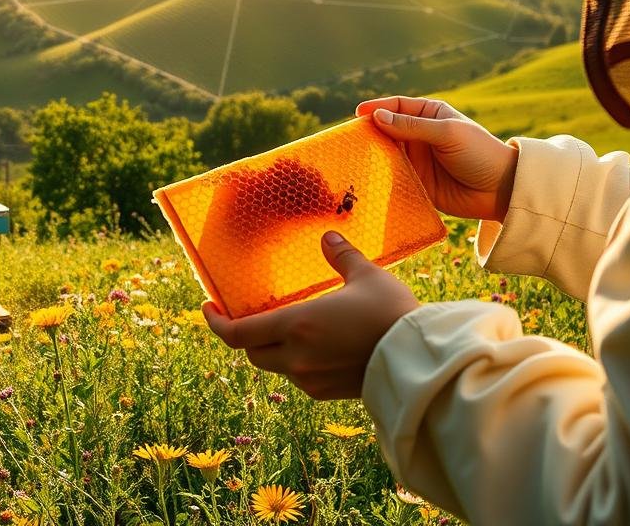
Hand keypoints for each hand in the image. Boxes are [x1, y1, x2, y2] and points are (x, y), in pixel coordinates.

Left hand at [203, 232, 417, 399]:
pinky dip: (295, 361)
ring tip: (287, 328)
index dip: (216, 323)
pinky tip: (314, 346)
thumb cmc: (392, 313)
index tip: (208, 308)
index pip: (237, 334)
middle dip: (244, 335)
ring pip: (275, 366)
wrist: (420, 361)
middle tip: (247, 316)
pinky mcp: (327, 393)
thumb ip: (341, 256)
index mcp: (296, 326)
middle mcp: (296, 356)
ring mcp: (310, 378)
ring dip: (272, 348)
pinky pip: (298, 377)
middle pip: (251, 352)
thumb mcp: (366, 276)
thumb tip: (327, 237)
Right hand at [356, 96, 518, 221]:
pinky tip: (367, 179)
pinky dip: (380, 177)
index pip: (397, 107)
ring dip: (371, 156)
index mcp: (429, 115)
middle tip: (348, 139)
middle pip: (386, 131)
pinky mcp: (415, 182)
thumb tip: (377, 117)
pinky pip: (392, 177)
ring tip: (351, 159)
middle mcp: (419, 136)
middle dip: (369, 133)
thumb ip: (411, 127)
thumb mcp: (447, 133)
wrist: (501, 189)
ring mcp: (416, 160)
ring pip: (386, 154)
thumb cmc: (479, 153)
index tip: (358, 115)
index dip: (377, 109)